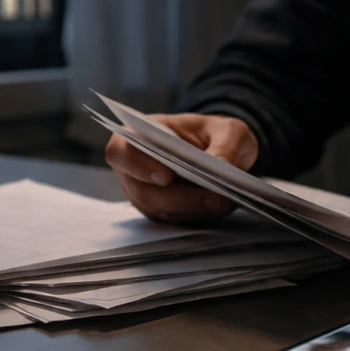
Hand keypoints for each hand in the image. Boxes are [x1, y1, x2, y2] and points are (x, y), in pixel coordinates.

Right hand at [105, 112, 258, 223]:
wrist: (220, 152)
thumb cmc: (214, 134)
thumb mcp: (228, 129)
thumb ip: (226, 143)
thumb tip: (221, 164)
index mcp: (140, 135)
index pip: (121, 151)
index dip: (137, 165)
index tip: (166, 176)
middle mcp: (134, 168)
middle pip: (142, 190)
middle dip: (179, 197)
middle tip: (213, 197)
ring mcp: (144, 193)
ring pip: (159, 209)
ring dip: (191, 209)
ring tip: (222, 203)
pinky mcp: (160, 212)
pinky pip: (173, 220)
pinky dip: (196, 216)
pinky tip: (218, 209)